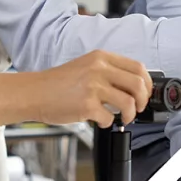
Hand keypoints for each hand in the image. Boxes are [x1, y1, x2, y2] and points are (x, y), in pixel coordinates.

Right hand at [35, 50, 150, 126]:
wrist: (34, 92)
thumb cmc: (58, 83)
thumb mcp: (86, 65)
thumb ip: (109, 71)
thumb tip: (133, 86)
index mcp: (101, 57)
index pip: (138, 67)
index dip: (147, 83)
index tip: (145, 93)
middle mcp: (99, 69)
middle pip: (138, 85)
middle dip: (142, 101)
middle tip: (137, 108)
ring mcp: (93, 87)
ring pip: (129, 103)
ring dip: (130, 115)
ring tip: (123, 117)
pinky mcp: (86, 105)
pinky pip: (110, 118)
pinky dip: (109, 123)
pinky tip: (101, 121)